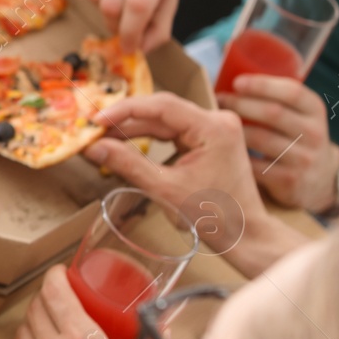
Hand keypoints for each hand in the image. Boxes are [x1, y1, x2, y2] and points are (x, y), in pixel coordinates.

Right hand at [84, 93, 302, 276]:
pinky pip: (173, 131)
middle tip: (94, 129)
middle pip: (162, 110)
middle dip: (126, 119)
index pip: (161, 106)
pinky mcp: (210, 138)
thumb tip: (93, 148)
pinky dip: (149, 137)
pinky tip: (126, 142)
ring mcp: (215, 128)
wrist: (244, 233)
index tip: (96, 121)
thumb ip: (128, 164)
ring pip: (165, 120)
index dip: (124, 110)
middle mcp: (217, 120)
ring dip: (135, 128)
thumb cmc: (214, 215)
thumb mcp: (165, 189)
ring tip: (104, 136)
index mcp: (214, 128)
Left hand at [216, 74, 338, 212]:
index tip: (237, 82)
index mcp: (314, 110)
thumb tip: (230, 60)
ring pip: (260, 139)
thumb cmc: (295, 135)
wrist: (321, 180)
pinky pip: (254, 165)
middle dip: (240, 104)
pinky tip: (222, 147)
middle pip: (272, 113)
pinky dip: (235, 154)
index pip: (292, 92)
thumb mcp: (298, 113)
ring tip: (215, 120)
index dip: (263, 85)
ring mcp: (303, 159)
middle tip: (218, 99)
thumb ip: (274, 95)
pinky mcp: (289, 180)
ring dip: (233, 128)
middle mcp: (314, 133)